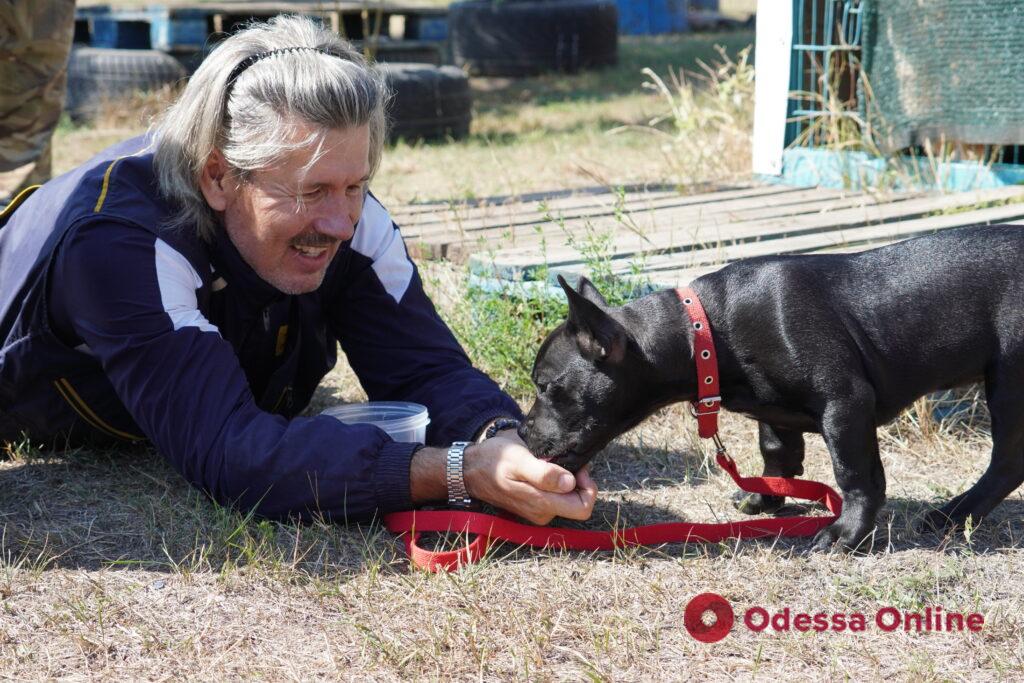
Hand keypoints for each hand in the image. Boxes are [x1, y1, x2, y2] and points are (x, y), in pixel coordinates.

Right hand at [463, 433, 597, 524]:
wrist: (470, 469)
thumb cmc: (494, 460)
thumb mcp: (518, 459)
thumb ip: (544, 474)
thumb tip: (570, 483)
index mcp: (542, 505)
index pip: (584, 507)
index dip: (587, 485)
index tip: (576, 466)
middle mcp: (543, 513)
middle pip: (579, 503)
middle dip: (579, 481)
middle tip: (566, 461)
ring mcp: (538, 511)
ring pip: (568, 499)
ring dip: (566, 480)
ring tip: (550, 461)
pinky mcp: (533, 505)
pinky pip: (556, 496)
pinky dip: (556, 482)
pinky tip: (543, 467)